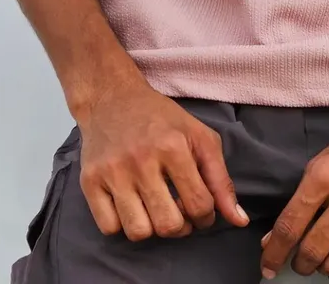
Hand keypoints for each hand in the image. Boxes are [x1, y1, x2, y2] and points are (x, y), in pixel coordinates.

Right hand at [76, 77, 249, 241]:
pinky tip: (130, 205)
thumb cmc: (160, 118)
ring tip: (154, 209)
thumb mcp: (198, 137)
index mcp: (173, 146)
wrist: (111, 97)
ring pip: (138, 232)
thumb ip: (221, 179)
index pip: (199, 205)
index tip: (200, 209)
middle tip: (178, 211)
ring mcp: (113, 171)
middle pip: (169, 225)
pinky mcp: (90, 181)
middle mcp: (141, 159)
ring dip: (151, 228)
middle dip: (180, 226)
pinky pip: (109, 228)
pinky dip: (122, 225)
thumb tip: (239, 221)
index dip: (206, 216)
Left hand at [259, 73, 328, 280]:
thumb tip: (279, 234)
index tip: (267, 266)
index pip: (290, 225)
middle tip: (301, 261)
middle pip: (312, 251)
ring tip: (326, 260)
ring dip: (325, 268)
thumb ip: (305, 195)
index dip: (274, 252)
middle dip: (300, 263)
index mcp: (324, 175)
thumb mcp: (328, 157)